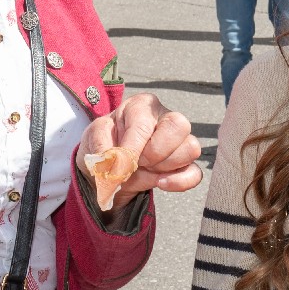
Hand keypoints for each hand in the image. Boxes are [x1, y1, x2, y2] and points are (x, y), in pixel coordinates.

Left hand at [77, 91, 201, 209]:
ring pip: (190, 148)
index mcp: (141, 106)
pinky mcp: (186, 163)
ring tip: (145, 168)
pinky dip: (179, 182)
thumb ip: (100, 145)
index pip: (144, 123)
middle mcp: (165, 117)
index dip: (133, 147)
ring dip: (164, 166)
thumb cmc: (105, 144)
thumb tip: (115, 161)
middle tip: (137, 162)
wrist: (109, 167)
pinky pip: (195, 172)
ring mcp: (179, 140)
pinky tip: (160, 183)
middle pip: (179, 126)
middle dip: (156, 152)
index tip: (122, 163)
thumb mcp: (93, 139)